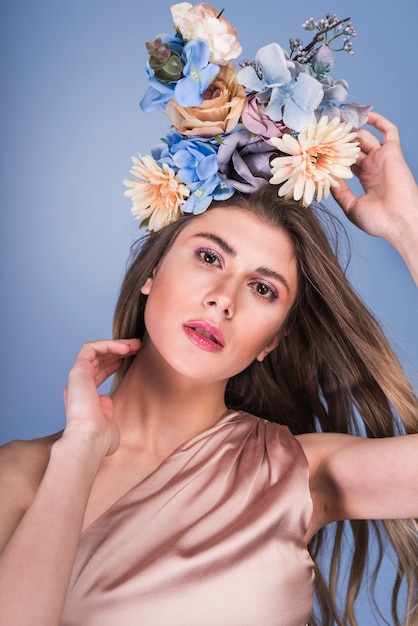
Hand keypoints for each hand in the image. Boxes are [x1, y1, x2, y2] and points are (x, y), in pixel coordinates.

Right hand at [63, 339, 140, 456]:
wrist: (90, 440)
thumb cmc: (101, 439)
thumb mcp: (110, 424)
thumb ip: (108, 412)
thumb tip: (107, 400)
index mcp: (83, 397)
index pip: (97, 373)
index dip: (113, 363)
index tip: (130, 359)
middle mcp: (78, 385)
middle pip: (97, 359)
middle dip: (118, 350)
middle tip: (137, 346)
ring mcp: (77, 378)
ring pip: (94, 351)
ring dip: (115, 344)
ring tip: (135, 344)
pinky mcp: (78, 371)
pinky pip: (90, 349)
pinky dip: (107, 344)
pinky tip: (124, 348)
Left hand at [332, 111, 417, 245]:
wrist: (398, 222)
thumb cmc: (377, 221)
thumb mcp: (351, 207)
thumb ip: (340, 193)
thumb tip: (328, 179)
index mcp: (366, 180)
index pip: (348, 161)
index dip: (335, 155)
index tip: (319, 150)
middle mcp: (374, 167)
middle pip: (355, 148)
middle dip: (341, 141)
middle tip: (325, 132)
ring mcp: (382, 159)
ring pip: (367, 137)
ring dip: (354, 130)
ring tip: (337, 123)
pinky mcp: (392, 152)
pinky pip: (389, 131)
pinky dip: (378, 121)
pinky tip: (364, 116)